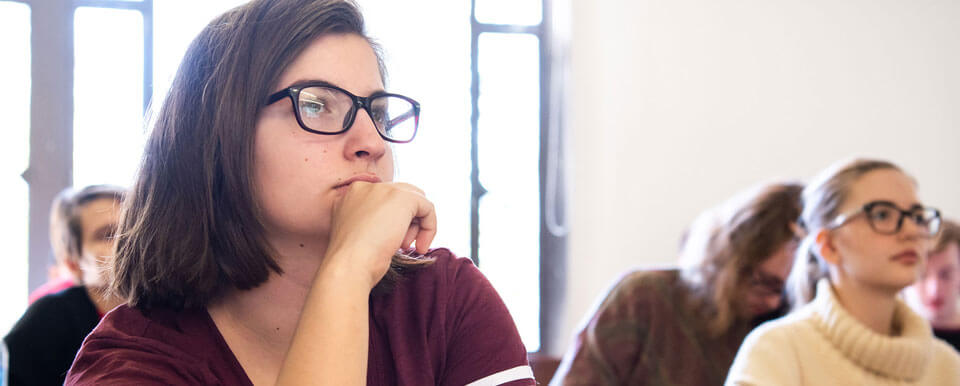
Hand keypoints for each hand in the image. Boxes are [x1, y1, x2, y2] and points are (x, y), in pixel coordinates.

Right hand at [322, 182, 436, 288]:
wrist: (349, 265)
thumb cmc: (352, 260)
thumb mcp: (359, 234)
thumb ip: (372, 221)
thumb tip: (396, 223)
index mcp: (352, 195)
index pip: (383, 200)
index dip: (392, 221)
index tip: (391, 242)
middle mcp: (365, 187)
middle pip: (400, 197)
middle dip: (406, 222)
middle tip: (403, 245)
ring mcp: (384, 189)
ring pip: (414, 201)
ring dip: (416, 226)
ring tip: (406, 247)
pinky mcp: (403, 198)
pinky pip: (427, 207)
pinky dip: (429, 227)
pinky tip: (420, 247)